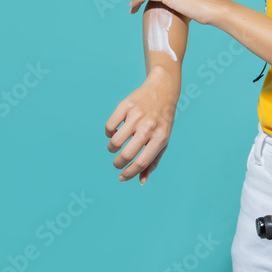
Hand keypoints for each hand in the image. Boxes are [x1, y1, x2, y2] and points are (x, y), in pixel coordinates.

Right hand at [105, 70, 178, 184]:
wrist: (163, 90)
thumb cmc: (162, 122)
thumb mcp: (163, 141)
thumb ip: (153, 162)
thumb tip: (140, 181)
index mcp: (160, 138)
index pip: (142, 162)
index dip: (129, 173)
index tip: (121, 177)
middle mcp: (148, 127)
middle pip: (126, 154)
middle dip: (118, 164)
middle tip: (117, 163)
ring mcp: (137, 115)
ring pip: (115, 141)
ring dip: (112, 149)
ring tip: (115, 147)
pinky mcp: (126, 105)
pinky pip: (110, 126)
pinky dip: (109, 133)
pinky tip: (114, 132)